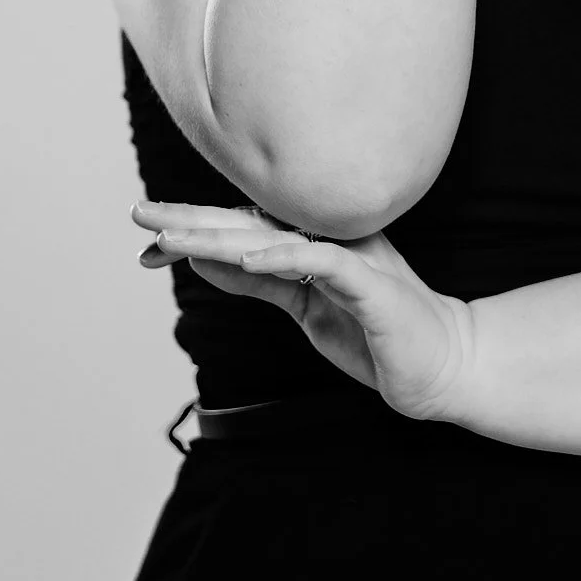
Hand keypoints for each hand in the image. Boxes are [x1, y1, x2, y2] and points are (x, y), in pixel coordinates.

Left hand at [131, 198, 476, 424]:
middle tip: (140, 214)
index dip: (195, 227)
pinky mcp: (371, 284)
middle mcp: (328, 239)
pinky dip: (287, 257)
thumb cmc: (373, 334)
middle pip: (249, 225)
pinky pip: (324, 263)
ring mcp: (351, 257)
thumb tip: (203, 259)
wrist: (439, 366)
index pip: (243, 228)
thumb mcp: (304, 307)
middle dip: (193, 220)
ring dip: (223, 237)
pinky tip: (250, 259)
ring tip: (174, 236)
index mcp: (311, 241)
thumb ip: (260, 283)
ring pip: (277, 238)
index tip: (146, 234)